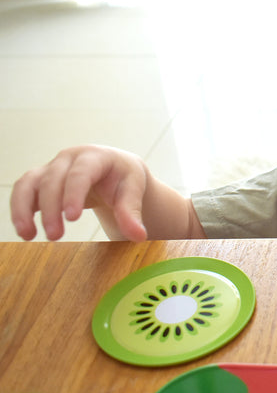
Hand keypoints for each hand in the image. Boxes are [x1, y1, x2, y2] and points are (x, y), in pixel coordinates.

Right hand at [10, 145, 148, 241]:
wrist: (115, 171)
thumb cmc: (125, 179)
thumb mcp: (134, 190)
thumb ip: (133, 212)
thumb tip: (138, 236)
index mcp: (97, 156)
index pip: (82, 172)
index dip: (74, 193)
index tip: (72, 218)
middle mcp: (70, 158)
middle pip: (53, 179)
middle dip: (51, 208)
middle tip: (55, 236)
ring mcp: (53, 167)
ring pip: (30, 182)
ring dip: (24, 208)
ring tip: (28, 235)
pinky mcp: (41, 179)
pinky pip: (23, 190)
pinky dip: (20, 209)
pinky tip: (25, 231)